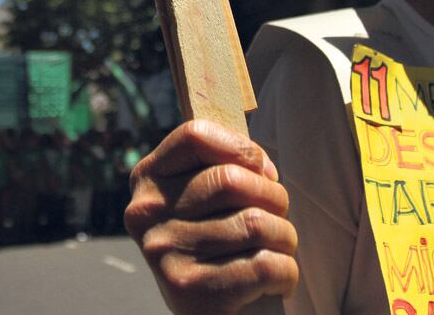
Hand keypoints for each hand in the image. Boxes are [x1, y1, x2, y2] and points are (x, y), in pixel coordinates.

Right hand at [125, 120, 297, 314]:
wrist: (206, 314)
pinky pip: (265, 265)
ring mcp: (165, 253)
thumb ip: (217, 169)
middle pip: (231, 180)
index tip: (263, 170)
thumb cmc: (214, 245)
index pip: (194, 136)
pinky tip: (278, 278)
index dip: (241, 146)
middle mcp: (146, 214)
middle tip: (278, 215)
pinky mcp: (191, 292)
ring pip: (255, 223)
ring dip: (285, 236)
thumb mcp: (198, 200)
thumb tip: (261, 165)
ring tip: (279, 247)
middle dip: (274, 197)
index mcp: (147, 180)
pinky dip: (286, 272)